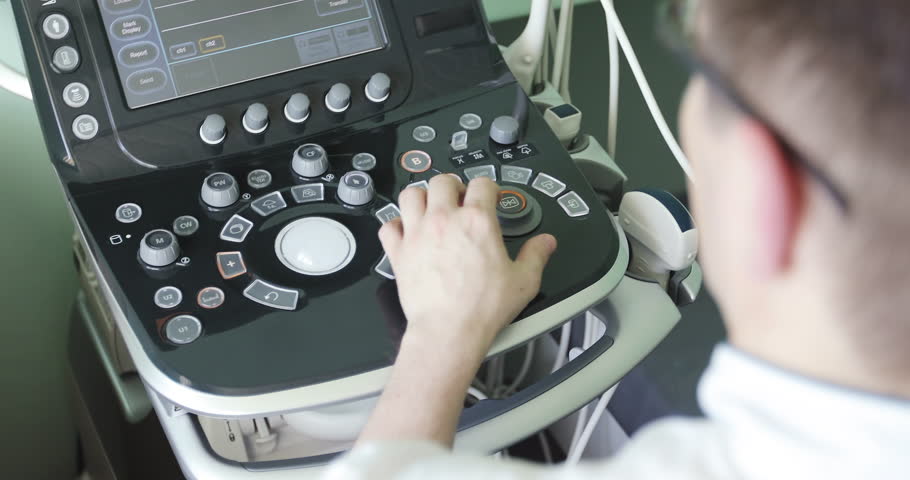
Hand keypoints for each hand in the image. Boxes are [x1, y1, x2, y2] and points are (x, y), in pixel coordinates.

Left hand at [379, 175, 556, 356]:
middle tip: (459, 199)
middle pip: (442, 181)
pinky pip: (388, 226)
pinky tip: (406, 232)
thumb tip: (546, 242)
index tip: (490, 199)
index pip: (482, 183)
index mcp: (477, 221)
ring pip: (411, 194)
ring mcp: (418, 233)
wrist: (448, 331)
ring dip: (421, 197)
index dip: (489, 188)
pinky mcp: (399, 252)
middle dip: (453, 186)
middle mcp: (445, 220)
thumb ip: (535, 255)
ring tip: (431, 208)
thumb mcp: (523, 281)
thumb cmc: (482, 308)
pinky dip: (396, 225)